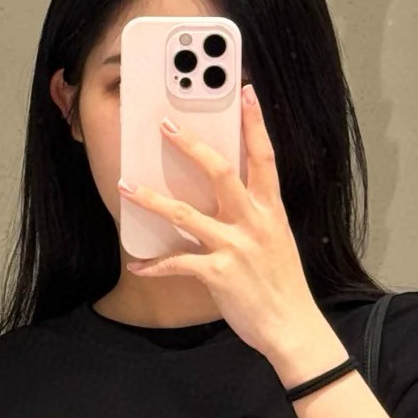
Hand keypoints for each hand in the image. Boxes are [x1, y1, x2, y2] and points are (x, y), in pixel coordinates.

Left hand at [119, 83, 323, 360]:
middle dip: (191, 146)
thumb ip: (256, 216)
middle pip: (220, 172)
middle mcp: (254, 222)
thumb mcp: (277, 240)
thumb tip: (231, 198)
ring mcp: (236, 247)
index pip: (265, 156)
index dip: (255, 122)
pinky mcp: (219, 274)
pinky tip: (137, 264)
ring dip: (152, 199)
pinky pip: (179, 263)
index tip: (245, 91)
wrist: (292, 326)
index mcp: (271, 211)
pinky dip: (155, 265)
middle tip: (165, 124)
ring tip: (126, 186)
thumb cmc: (283, 285)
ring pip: (186, 214)